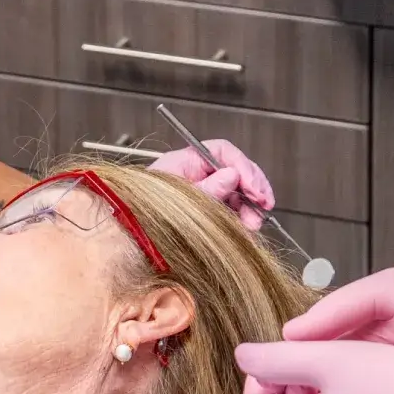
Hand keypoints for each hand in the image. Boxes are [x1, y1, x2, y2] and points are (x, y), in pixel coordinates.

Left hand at [149, 140, 274, 232]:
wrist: (130, 240)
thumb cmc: (145, 215)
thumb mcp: (182, 201)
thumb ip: (210, 188)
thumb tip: (233, 175)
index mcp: (185, 162)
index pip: (223, 152)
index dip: (244, 167)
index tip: (255, 189)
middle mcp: (195, 174)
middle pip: (234, 171)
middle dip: (252, 188)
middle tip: (263, 206)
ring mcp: (200, 192)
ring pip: (234, 192)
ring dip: (249, 207)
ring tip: (253, 224)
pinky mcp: (203, 211)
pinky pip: (228, 208)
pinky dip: (240, 217)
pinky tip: (245, 227)